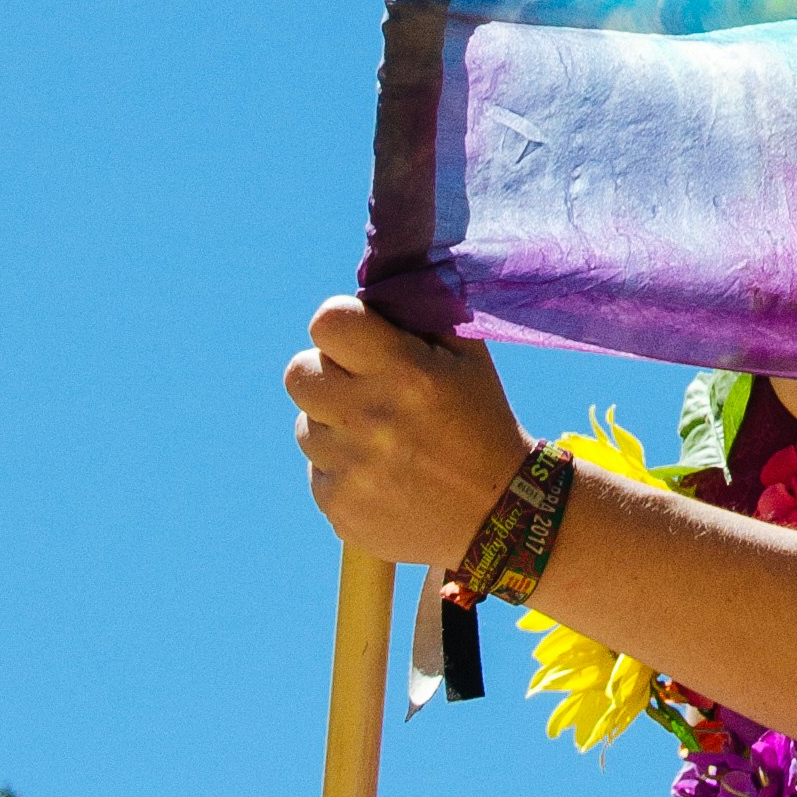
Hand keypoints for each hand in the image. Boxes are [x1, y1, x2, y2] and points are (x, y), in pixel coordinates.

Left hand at [283, 296, 525, 568]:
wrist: (498, 512)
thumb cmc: (481, 420)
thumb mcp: (468, 356)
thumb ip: (420, 313)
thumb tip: (375, 284)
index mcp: (403, 372)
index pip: (328, 322)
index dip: (341, 324)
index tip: (360, 339)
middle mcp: (369, 418)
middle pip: (299, 373)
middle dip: (325, 372)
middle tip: (361, 386)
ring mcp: (350, 467)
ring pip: (305, 426)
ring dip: (334, 424)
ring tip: (381, 437)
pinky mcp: (339, 506)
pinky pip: (317, 471)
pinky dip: (342, 468)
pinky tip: (382, 472)